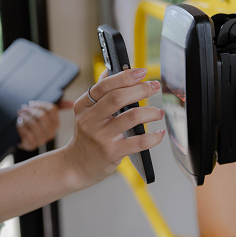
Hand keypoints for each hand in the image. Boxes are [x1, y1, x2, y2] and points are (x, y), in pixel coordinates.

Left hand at [16, 100, 73, 150]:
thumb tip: (72, 103)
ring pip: (34, 124)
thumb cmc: (38, 124)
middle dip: (31, 110)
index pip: (52, 109)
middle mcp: (51, 133)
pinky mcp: (32, 145)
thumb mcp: (47, 115)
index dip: (41, 104)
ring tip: (21, 114)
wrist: (26, 139)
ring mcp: (42, 140)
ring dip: (25, 117)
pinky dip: (21, 126)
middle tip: (24, 108)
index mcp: (56, 124)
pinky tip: (20, 122)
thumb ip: (59, 107)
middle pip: (42, 116)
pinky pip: (27, 134)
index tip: (32, 103)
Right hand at [64, 68, 164, 188]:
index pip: (104, 86)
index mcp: (83, 106)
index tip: (142, 72)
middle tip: (154, 87)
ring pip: (132, 117)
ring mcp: (100, 137)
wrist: (76, 166)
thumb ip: (99, 93)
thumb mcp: (86, 113)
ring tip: (158, 112)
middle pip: (118, 98)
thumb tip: (110, 70)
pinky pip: (139, 142)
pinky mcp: (111, 152)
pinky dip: (153, 136)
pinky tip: (159, 133)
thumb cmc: (87, 136)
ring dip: (151, 112)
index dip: (125, 76)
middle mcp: (89, 120)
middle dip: (141, 89)